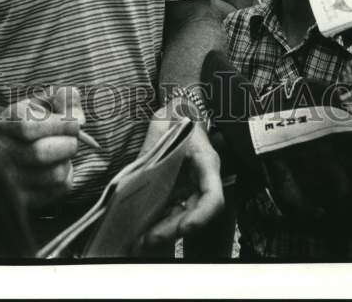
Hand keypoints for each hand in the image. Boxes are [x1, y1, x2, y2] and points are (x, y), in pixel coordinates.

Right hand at [0, 86, 83, 209]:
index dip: (60, 125)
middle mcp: (0, 151)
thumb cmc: (37, 119)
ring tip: (63, 152)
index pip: (28, 127)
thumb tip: (78, 118)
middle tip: (74, 139)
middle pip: (39, 153)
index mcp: (4, 122)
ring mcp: (8, 177)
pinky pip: (57, 190)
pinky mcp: (23, 198)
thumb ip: (66, 99)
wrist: (21, 144)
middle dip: (68, 145)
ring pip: (52, 175)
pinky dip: (67, 176)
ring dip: (67, 161)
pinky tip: (59, 165)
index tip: (76, 123)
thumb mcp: (48, 101)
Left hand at [137, 106, 222, 249]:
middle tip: (149, 239)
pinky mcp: (179, 191)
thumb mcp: (163, 129)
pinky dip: (159, 221)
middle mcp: (202, 180)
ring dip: (165, 230)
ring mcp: (192, 187)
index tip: (186, 228)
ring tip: (141, 239)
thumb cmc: (174, 118)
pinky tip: (142, 229)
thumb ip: (153, 152)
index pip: (213, 197)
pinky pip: (172, 210)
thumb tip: (138, 176)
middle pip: (195, 213)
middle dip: (173, 229)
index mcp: (206, 163)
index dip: (201, 216)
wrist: (177, 112)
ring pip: (183, 216)